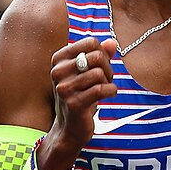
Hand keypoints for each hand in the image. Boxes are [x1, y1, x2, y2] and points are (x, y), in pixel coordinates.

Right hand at [37, 36, 117, 169]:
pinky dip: (111, 91)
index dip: (102, 53)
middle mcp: (58, 71)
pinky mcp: (74, 103)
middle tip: (106, 79)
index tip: (100, 66)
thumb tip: (112, 42)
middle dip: (108, 67)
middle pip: (96, 56)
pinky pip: (101, 89)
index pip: (90, 42)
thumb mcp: (87, 72)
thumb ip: (100, 55)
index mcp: (59, 59)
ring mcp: (64, 88)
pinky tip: (108, 95)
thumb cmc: (80, 95)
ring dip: (109, 81)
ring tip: (104, 89)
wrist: (70, 127)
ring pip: (99, 73)